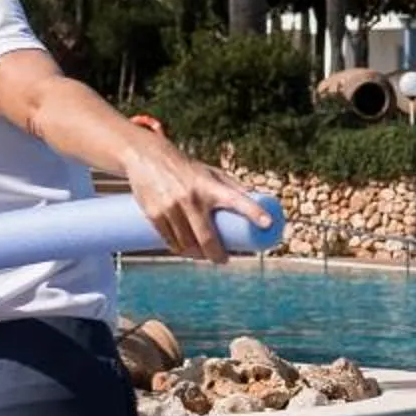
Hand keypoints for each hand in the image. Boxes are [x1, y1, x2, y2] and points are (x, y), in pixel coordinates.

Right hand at [122, 136, 273, 264]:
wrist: (147, 156)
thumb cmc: (187, 168)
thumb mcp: (211, 173)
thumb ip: (233, 189)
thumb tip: (259, 205)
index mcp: (211, 186)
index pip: (237, 200)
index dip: (254, 212)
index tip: (269, 223)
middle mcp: (192, 197)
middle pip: (207, 238)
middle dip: (217, 255)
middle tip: (223, 259)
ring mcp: (171, 207)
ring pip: (187, 244)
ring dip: (197, 255)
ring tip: (203, 255)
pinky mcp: (154, 213)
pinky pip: (170, 241)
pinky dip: (180, 250)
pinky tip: (186, 252)